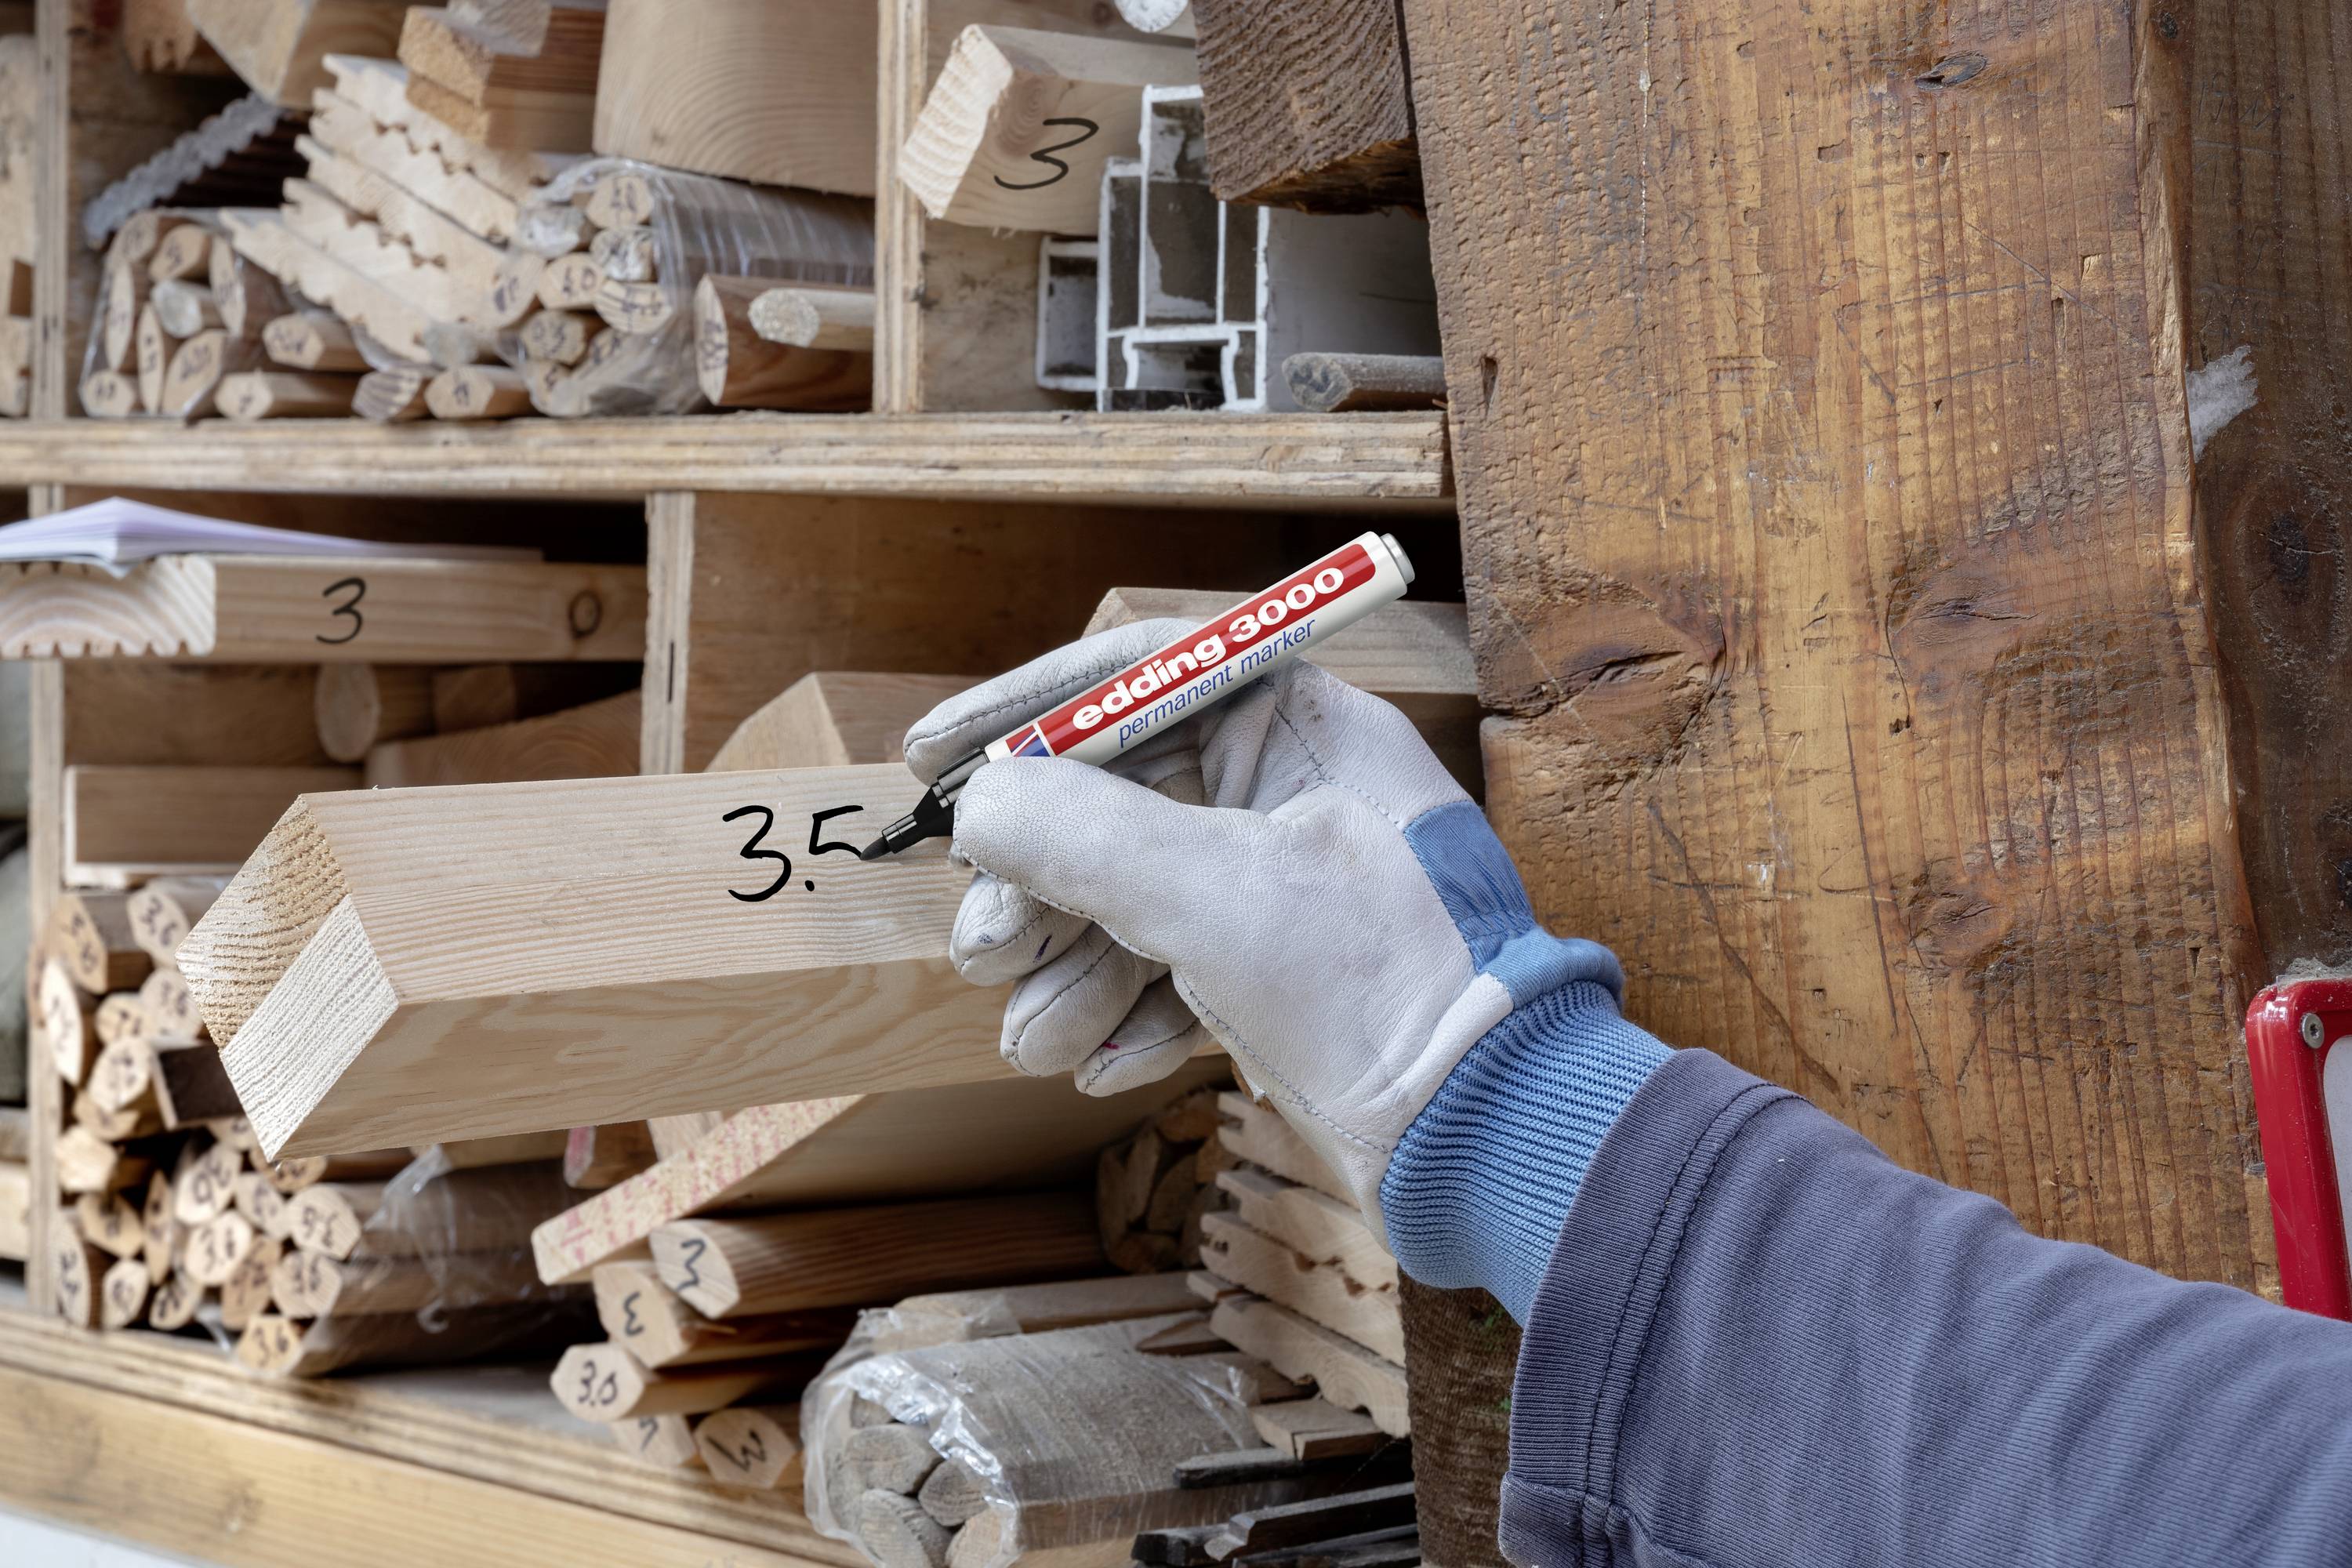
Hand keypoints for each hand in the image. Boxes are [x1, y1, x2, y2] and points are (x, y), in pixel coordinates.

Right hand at [904, 619, 1622, 1232]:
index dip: (1024, 710)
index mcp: (1305, 726)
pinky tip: (1099, 1062)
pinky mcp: (1288, 974)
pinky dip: (1129, 1013)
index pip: (1138, 675)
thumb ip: (1081, 834)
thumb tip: (981, 804)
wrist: (1495, 1134)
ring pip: (1139, 898)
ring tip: (1033, 1036)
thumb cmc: (1385, 988)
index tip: (932, 756)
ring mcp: (1292, 887)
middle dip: (1039, 882)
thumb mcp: (1213, 893)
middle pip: (1120, 800)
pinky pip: (1177, 970)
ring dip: (1071, 968)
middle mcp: (1296, 792)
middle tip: (977, 948)